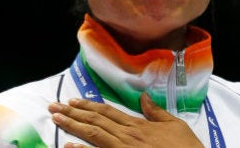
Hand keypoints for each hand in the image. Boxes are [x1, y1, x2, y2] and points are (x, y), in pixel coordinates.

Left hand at [48, 92, 203, 147]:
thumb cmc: (185, 147)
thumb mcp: (175, 125)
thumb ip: (156, 112)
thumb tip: (143, 98)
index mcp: (138, 125)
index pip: (108, 112)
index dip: (89, 106)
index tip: (72, 101)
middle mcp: (128, 135)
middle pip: (96, 121)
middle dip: (73, 113)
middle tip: (53, 107)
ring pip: (94, 135)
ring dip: (73, 126)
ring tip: (56, 119)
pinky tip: (68, 146)